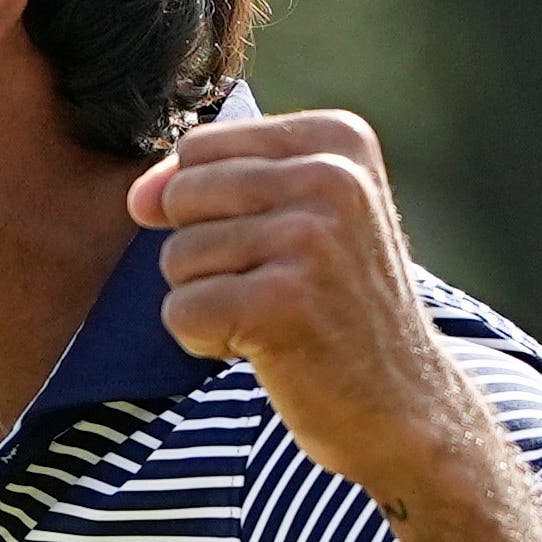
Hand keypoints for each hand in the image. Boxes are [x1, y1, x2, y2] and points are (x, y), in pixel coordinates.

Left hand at [125, 110, 478, 498]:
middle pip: (182, 197)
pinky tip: (265, 348)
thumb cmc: (337, 307)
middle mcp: (331, 177)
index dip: (208, 208)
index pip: (199, 149)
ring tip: (274, 317)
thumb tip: (138, 197)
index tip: (275, 244)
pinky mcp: (283, 303)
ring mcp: (310, 239)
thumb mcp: (296, 218)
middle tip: (273, 287)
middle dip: (204, 255)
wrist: (404, 403)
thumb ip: (211, 186)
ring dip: (210, 301)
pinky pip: (181, 311)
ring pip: (177, 256)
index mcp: (338, 138)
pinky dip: (207, 341)